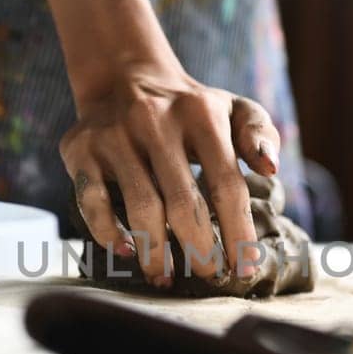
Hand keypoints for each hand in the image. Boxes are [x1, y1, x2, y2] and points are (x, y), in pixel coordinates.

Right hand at [59, 63, 280, 286]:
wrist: (124, 77)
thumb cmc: (190, 109)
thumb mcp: (233, 108)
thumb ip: (260, 134)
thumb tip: (271, 169)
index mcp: (201, 115)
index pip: (227, 184)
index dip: (238, 232)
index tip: (243, 268)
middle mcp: (155, 121)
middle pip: (184, 202)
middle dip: (200, 249)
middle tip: (207, 275)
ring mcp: (115, 135)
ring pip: (141, 206)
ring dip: (156, 252)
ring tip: (165, 276)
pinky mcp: (81, 149)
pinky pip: (93, 200)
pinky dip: (108, 232)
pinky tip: (126, 251)